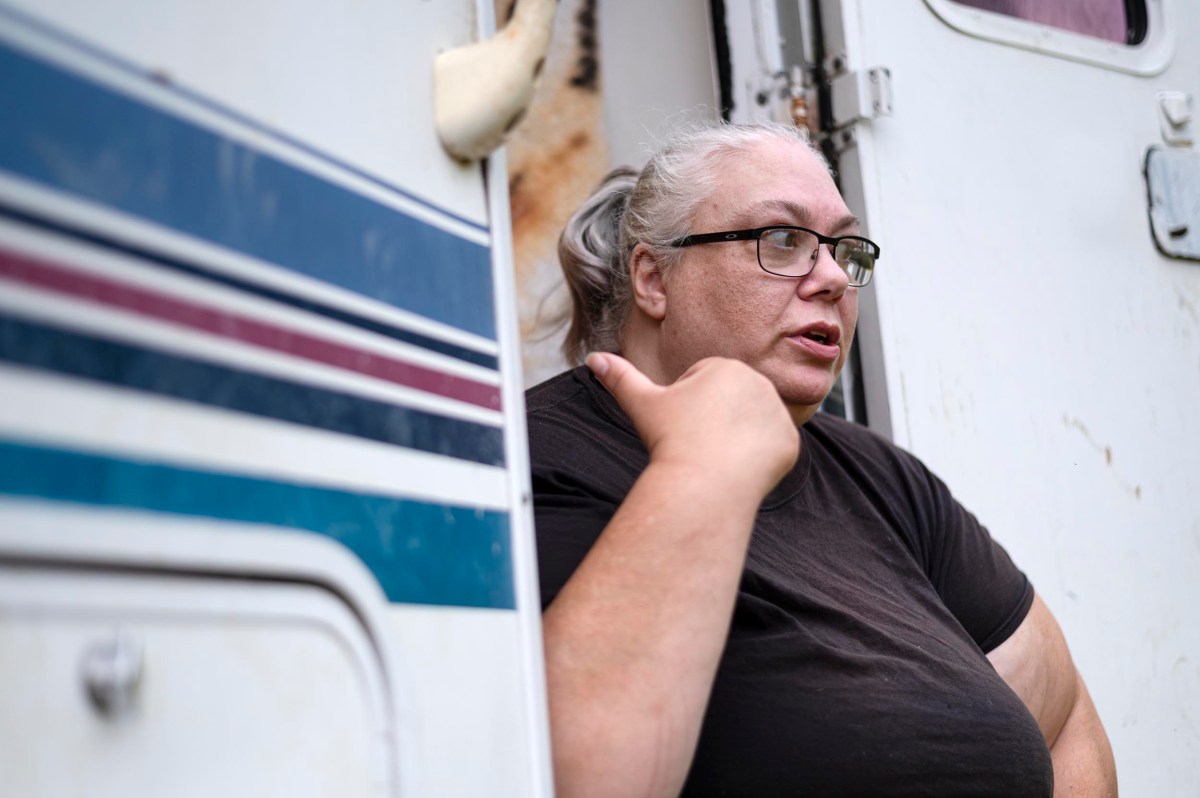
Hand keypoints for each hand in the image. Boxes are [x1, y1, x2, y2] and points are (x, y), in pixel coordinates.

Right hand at [587, 352, 798, 500]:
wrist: (705, 484)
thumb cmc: (672, 441)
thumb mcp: (643, 404)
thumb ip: (620, 377)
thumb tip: (594, 358)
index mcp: (726, 366)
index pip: (704, 385)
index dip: (687, 409)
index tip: (684, 427)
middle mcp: (760, 382)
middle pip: (730, 404)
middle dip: (714, 422)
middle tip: (699, 443)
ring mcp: (779, 413)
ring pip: (750, 426)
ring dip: (735, 439)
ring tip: (717, 455)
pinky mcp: (790, 443)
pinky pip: (770, 449)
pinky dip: (756, 461)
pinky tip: (738, 468)